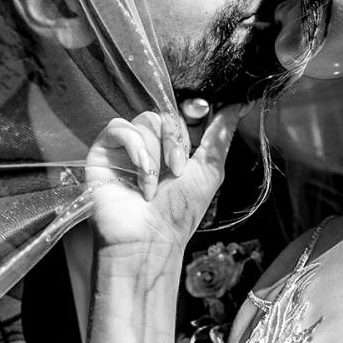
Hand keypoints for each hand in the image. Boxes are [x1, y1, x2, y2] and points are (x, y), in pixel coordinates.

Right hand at [86, 105, 242, 259]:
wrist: (148, 238)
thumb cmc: (178, 214)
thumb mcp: (210, 171)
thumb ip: (221, 135)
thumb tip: (239, 105)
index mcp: (175, 151)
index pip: (183, 114)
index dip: (192, 113)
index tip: (202, 116)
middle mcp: (150, 148)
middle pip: (165, 115)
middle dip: (175, 141)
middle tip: (177, 169)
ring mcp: (126, 149)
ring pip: (144, 121)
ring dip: (155, 152)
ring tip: (154, 183)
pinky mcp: (103, 151)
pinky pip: (119, 127)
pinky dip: (134, 146)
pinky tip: (140, 171)